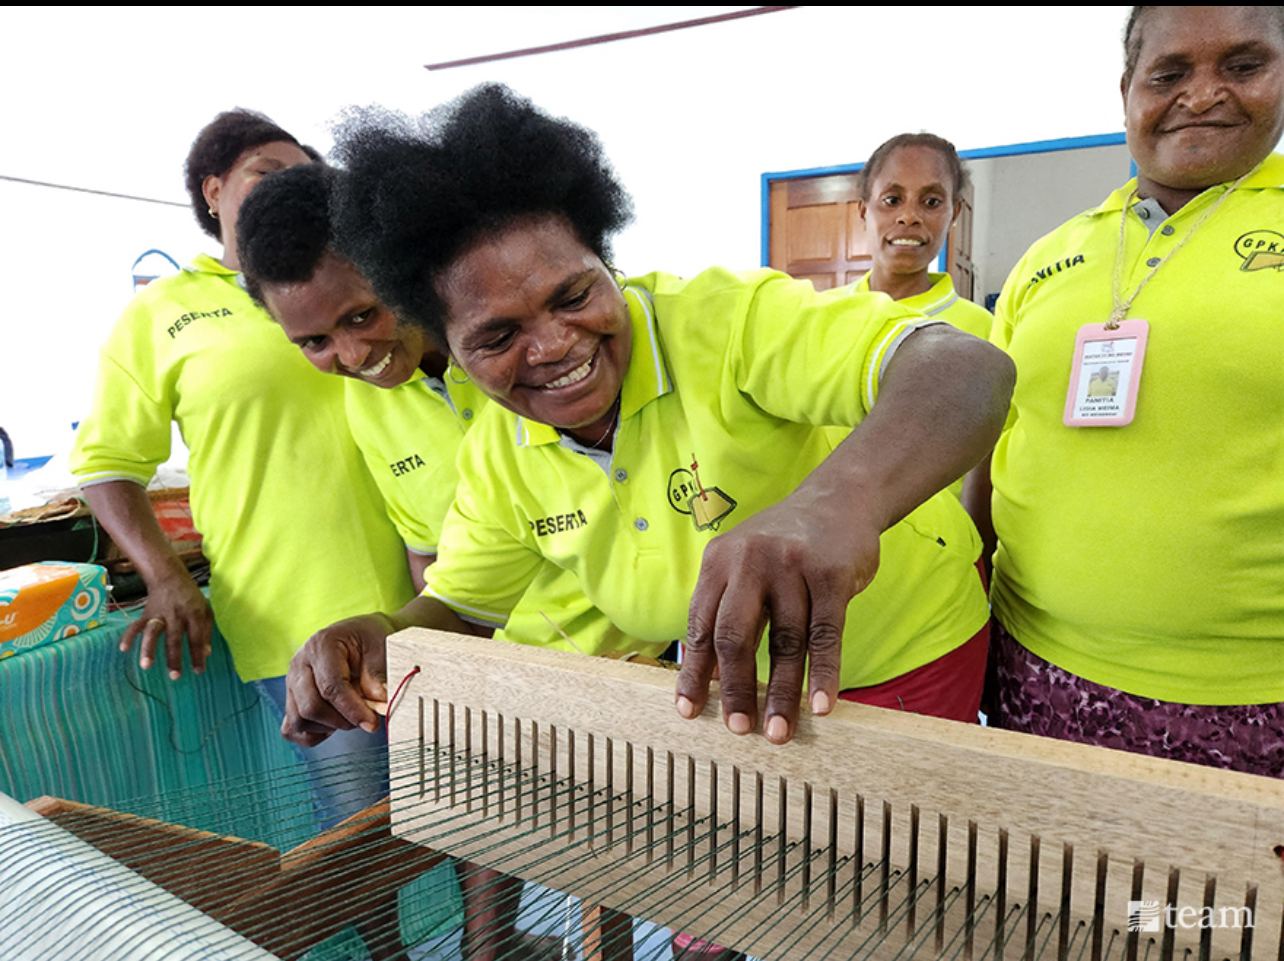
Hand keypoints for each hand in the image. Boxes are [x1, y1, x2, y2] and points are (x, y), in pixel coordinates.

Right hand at [120, 572, 212, 678]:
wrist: (170, 577)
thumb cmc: (191, 598)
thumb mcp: (205, 611)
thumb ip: (206, 632)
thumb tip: (206, 654)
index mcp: (194, 614)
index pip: (197, 638)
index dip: (198, 655)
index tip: (198, 671)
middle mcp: (176, 615)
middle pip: (174, 638)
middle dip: (174, 658)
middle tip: (175, 676)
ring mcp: (159, 614)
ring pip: (153, 632)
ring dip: (149, 648)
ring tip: (146, 665)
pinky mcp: (146, 614)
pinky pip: (136, 625)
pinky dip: (128, 636)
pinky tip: (123, 648)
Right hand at [283, 613, 395, 746]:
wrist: (359, 636)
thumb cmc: (369, 640)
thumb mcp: (381, 648)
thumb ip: (377, 675)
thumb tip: (378, 703)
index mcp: (321, 645)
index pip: (330, 687)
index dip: (352, 710)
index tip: (372, 723)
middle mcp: (300, 664)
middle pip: (310, 707)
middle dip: (341, 721)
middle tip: (365, 718)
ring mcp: (291, 683)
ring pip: (298, 721)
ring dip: (329, 727)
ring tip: (351, 715)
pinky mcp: (291, 699)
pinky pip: (291, 729)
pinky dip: (313, 734)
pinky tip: (334, 725)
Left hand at [677, 489, 880, 743]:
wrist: (838, 499)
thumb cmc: (783, 546)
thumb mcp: (742, 562)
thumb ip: (724, 608)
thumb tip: (706, 677)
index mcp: (718, 562)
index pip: (700, 626)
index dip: (694, 673)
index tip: (690, 712)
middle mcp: (749, 561)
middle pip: (736, 636)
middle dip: (735, 688)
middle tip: (738, 730)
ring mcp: (792, 566)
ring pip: (784, 642)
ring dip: (781, 693)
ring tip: (779, 732)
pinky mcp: (832, 575)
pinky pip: (825, 634)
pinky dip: (824, 674)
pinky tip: (821, 705)